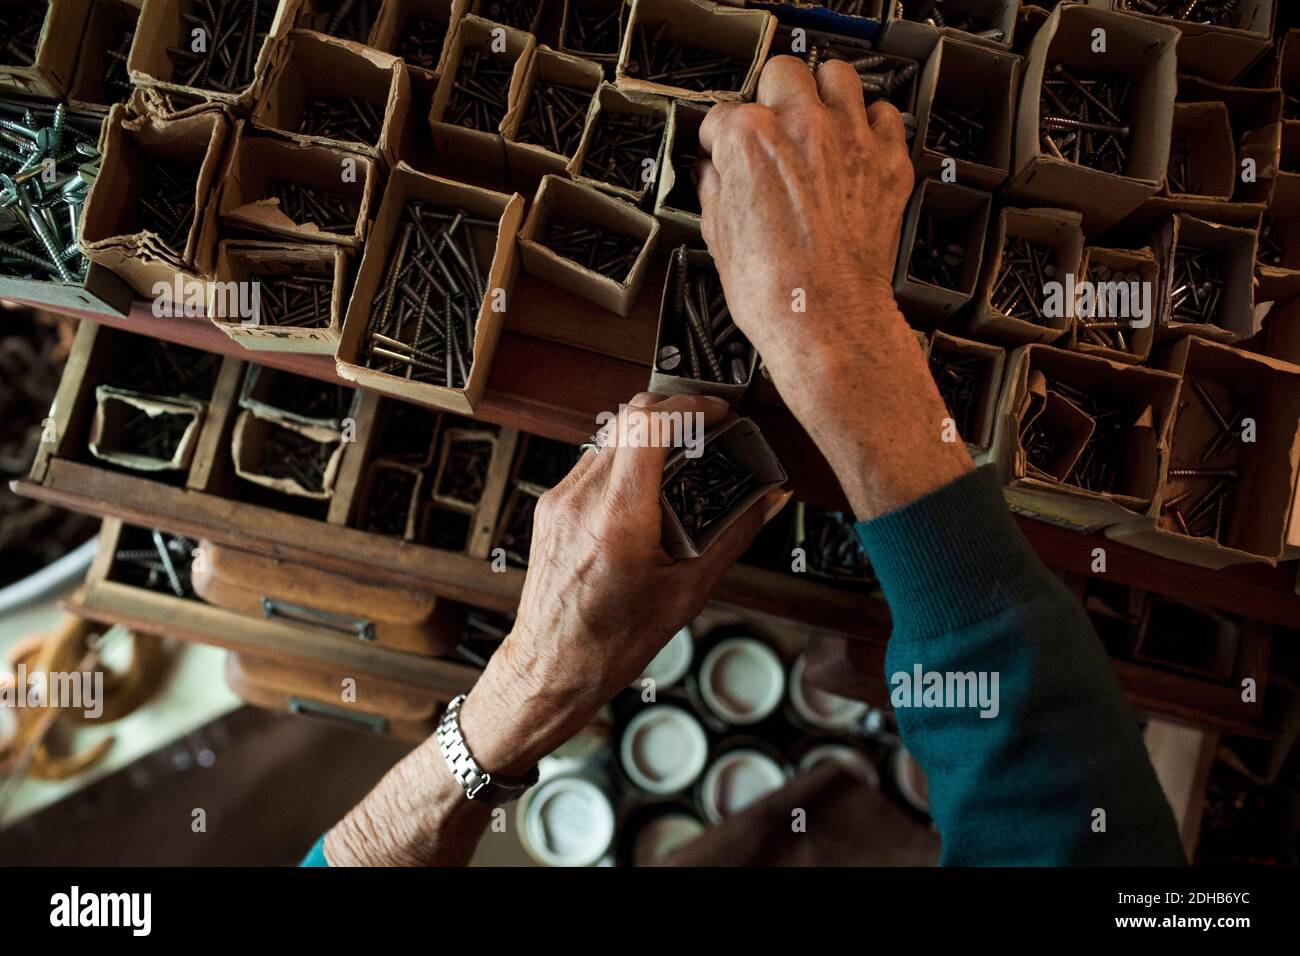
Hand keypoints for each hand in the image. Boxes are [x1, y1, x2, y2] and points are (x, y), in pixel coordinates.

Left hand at [459, 392, 790, 775]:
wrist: (553, 667)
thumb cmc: (610, 642)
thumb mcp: (687, 592)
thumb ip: (732, 535)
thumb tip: (768, 500)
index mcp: (617, 520)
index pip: (649, 424)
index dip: (690, 404)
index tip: (718, 411)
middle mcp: (581, 500)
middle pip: (629, 416)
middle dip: (675, 412)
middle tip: (710, 430)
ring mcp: (560, 499)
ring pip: (610, 434)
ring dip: (651, 434)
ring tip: (683, 462)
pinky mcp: (551, 505)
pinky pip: (594, 460)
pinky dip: (627, 459)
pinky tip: (649, 488)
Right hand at [697, 57, 971, 519]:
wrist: (827, 322)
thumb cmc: (774, 293)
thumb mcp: (718, 240)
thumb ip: (713, 191)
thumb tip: (712, 175)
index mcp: (750, 141)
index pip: (724, 113)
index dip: (720, 137)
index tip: (722, 152)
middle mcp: (802, 127)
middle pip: (782, 72)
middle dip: (770, 97)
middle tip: (768, 128)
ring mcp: (850, 140)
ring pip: (838, 76)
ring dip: (822, 96)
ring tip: (814, 123)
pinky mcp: (887, 162)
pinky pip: (885, 116)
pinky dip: (870, 126)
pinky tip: (854, 148)